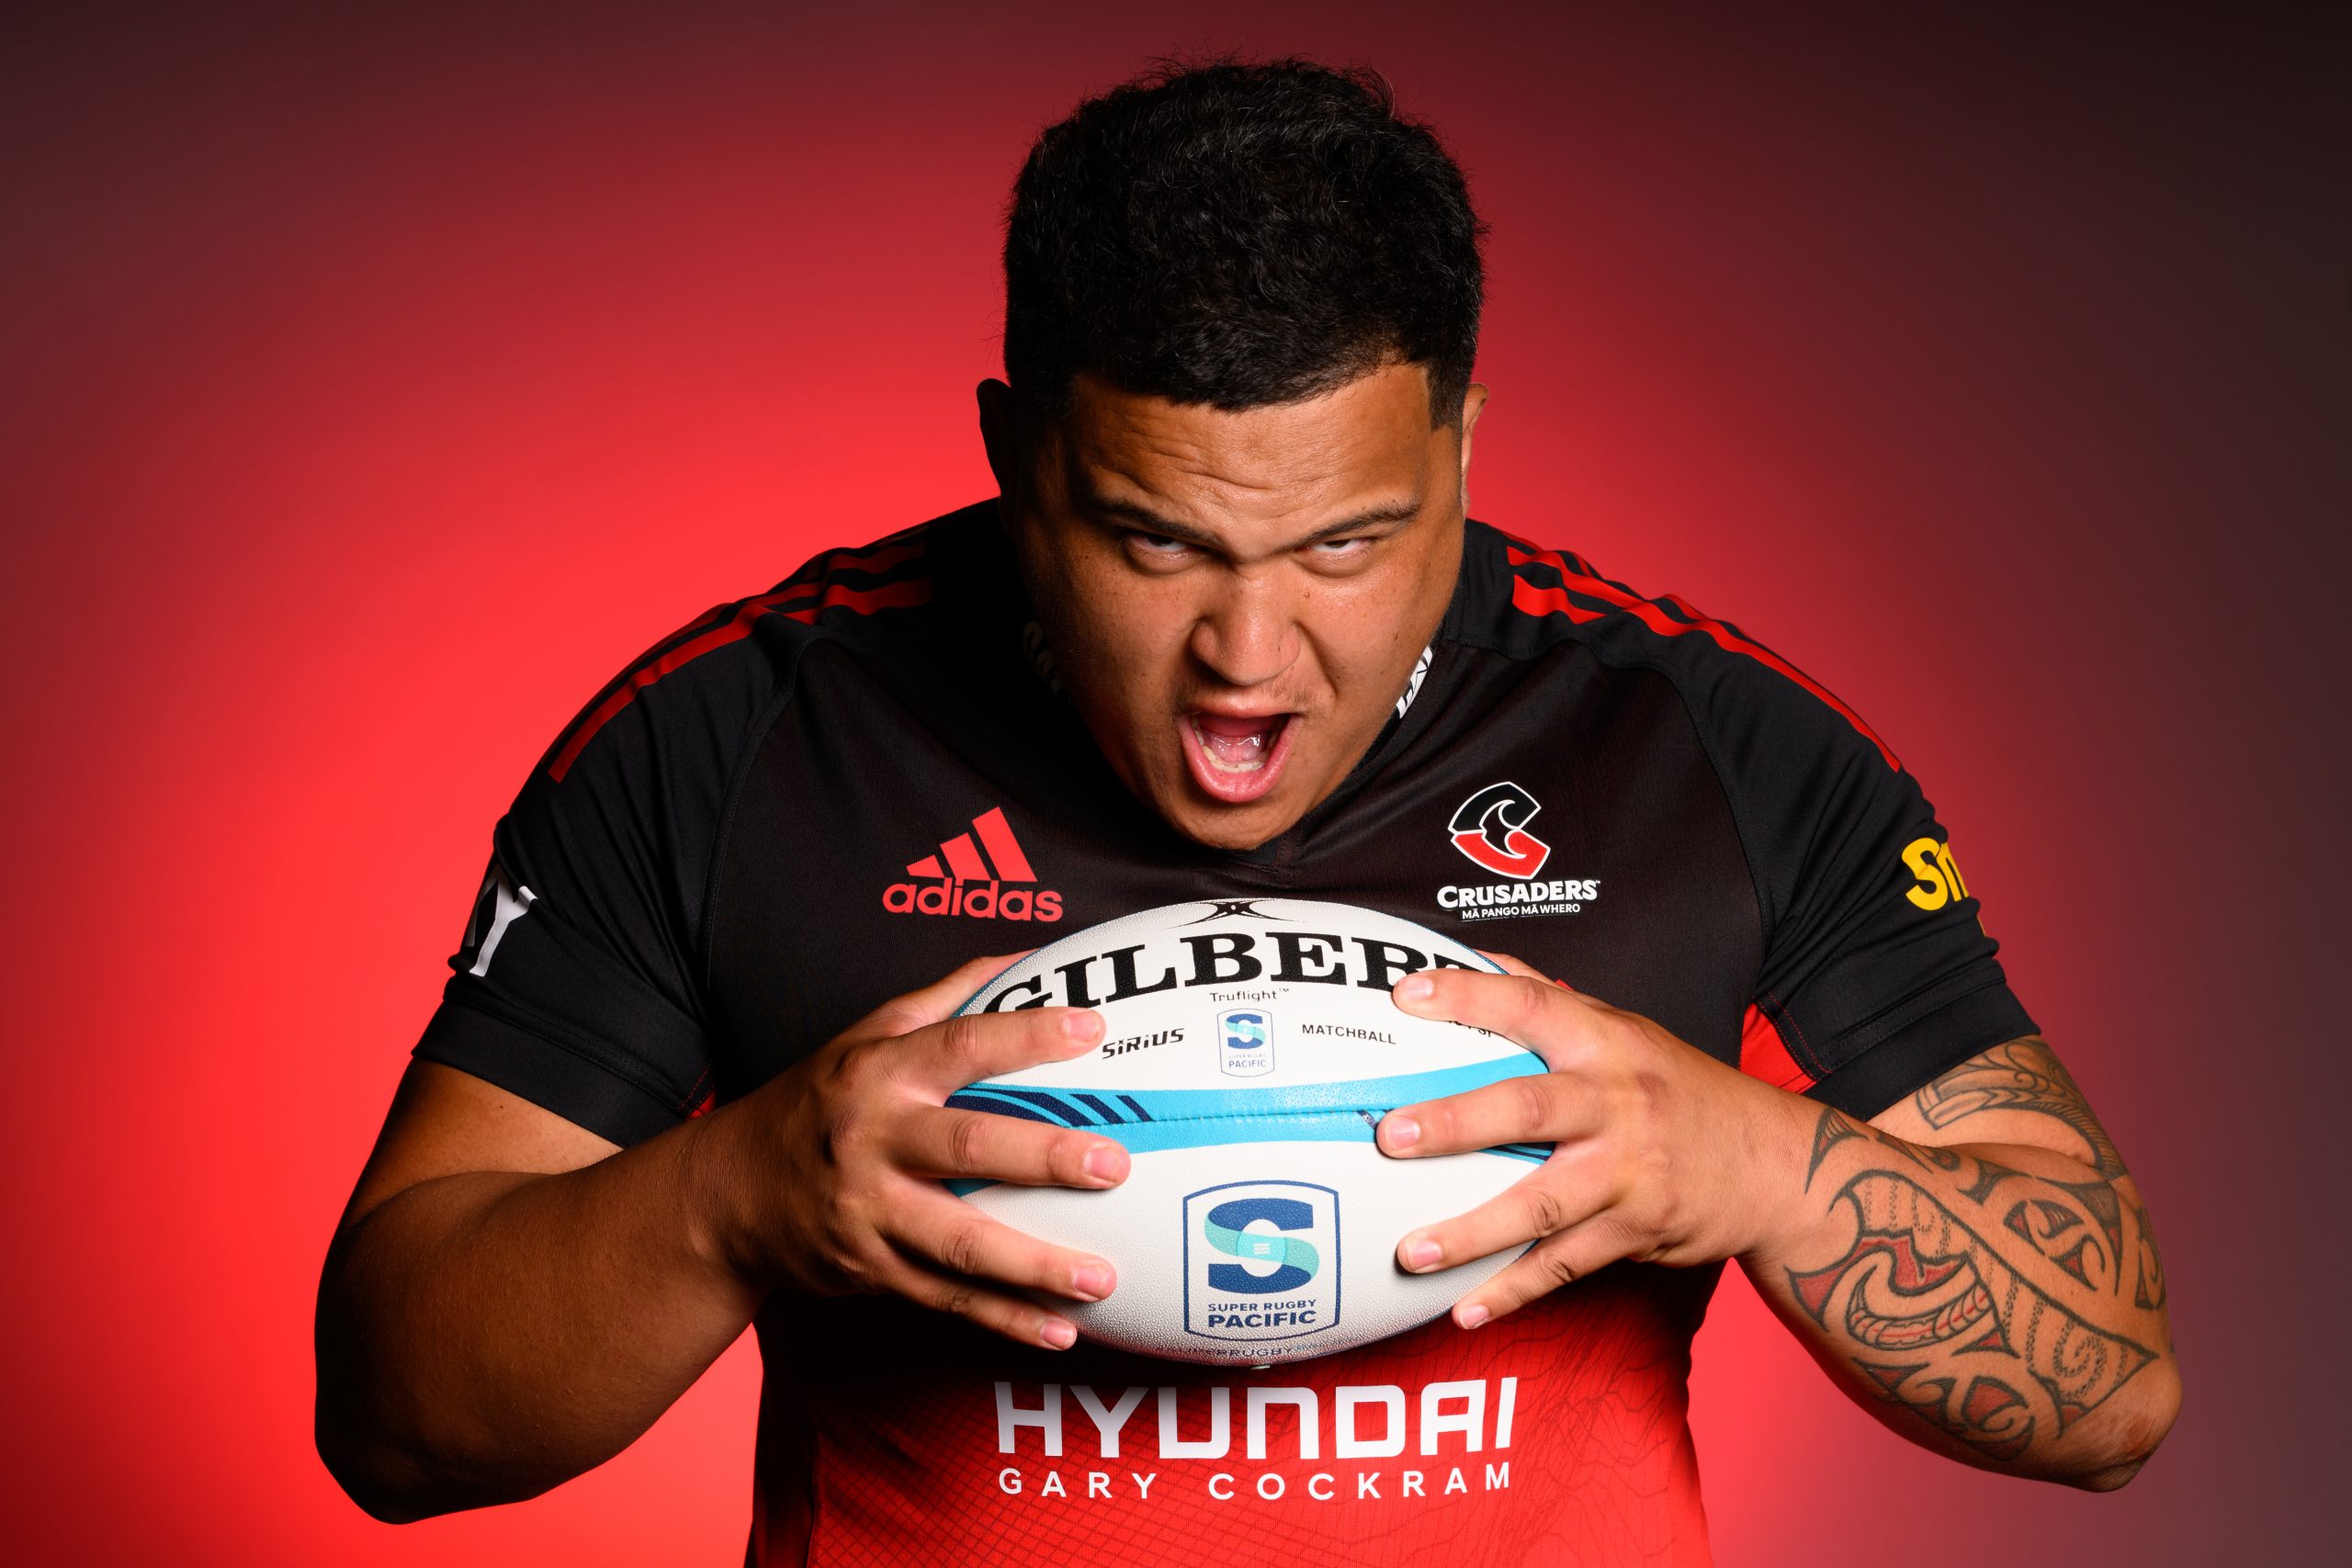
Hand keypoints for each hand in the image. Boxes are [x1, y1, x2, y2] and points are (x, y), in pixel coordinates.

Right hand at [697, 951, 1130, 1348]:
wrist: (729, 1192)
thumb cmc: (819, 1102)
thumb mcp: (866, 1037)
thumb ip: (944, 999)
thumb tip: (1021, 956)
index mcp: (879, 1073)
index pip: (961, 1044)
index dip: (1026, 1034)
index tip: (1092, 1028)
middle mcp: (872, 1141)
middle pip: (967, 1149)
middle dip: (1043, 1158)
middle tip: (1113, 1167)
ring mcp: (869, 1212)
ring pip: (959, 1243)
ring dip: (1034, 1265)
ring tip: (1100, 1277)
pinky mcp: (870, 1269)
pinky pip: (946, 1298)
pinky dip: (1003, 1319)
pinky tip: (1059, 1332)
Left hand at [1377, 953, 1808, 1327]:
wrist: (1774, 1166)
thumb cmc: (1680, 1090)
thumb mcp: (1625, 1029)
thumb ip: (1549, 998)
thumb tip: (1473, 957)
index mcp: (1607, 1043)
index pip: (1531, 1004)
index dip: (1468, 996)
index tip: (1404, 995)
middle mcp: (1618, 1103)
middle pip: (1530, 1108)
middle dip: (1459, 1122)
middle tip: (1393, 1136)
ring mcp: (1628, 1172)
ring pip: (1543, 1204)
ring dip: (1473, 1232)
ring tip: (1410, 1252)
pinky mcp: (1636, 1230)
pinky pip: (1564, 1265)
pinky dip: (1513, 1289)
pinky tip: (1465, 1308)